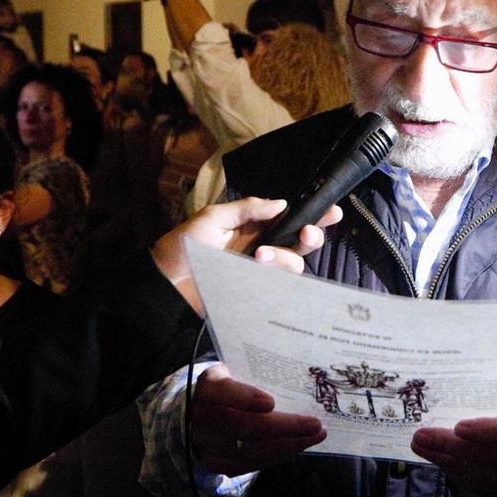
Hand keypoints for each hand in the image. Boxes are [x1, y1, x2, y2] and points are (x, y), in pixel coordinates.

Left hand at [151, 196, 342, 311]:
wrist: (165, 284)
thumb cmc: (184, 245)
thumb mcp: (213, 217)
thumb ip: (247, 208)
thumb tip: (282, 204)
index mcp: (254, 227)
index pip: (289, 219)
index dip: (313, 215)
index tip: (332, 212)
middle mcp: (262, 248)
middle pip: (300, 243)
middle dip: (311, 236)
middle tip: (306, 234)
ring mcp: (259, 273)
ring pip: (294, 265)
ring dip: (283, 257)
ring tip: (259, 256)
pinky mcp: (255, 293)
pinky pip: (279, 287)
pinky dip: (276, 277)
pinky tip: (259, 270)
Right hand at [186, 364, 326, 474]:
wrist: (206, 406)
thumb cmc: (234, 383)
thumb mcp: (240, 367)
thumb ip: (262, 370)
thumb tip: (303, 370)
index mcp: (208, 385)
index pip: (221, 391)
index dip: (245, 398)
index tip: (271, 402)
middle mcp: (201, 416)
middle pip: (242, 426)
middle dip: (283, 427)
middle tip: (314, 424)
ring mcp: (206, 443)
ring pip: (249, 451)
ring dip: (287, 445)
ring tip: (315, 436)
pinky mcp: (215, 463)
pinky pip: (250, 465)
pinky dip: (278, 456)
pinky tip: (298, 445)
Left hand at [411, 386, 496, 496]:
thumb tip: (460, 378)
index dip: (491, 430)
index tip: (459, 426)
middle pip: (493, 456)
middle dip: (452, 447)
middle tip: (421, 436)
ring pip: (484, 475)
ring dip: (448, 462)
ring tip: (423, 448)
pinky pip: (484, 488)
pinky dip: (459, 474)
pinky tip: (442, 461)